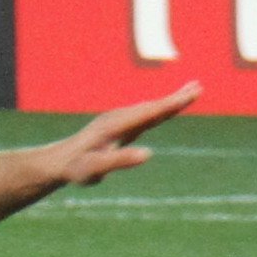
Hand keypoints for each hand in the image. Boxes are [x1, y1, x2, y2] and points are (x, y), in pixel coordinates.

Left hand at [54, 82, 200, 186]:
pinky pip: (143, 115)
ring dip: (170, 100)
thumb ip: (120, 161)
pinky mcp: (118, 127)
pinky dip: (158, 109)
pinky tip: (165, 109)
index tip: (191, 95)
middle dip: (176, 98)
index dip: (172, 104)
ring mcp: (119, 121)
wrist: (58, 162)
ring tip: (191, 91)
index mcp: (116, 126)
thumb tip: (148, 154)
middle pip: (152, 106)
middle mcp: (119, 118)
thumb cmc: (75, 169)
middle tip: (199, 87)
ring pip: (149, 109)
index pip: (150, 113)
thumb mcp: (95, 170)